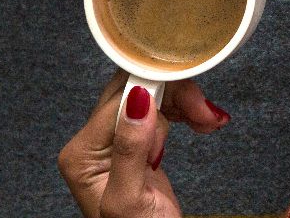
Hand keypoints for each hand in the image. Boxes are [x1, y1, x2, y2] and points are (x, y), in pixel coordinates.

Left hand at [58, 72, 231, 217]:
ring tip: (207, 121)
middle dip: (176, 96)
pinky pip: (160, 110)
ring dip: (185, 103)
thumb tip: (137, 100)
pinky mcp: (136, 143)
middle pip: (135, 90)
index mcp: (82, 153)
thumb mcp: (131, 198)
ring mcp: (114, 142)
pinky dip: (184, 111)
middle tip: (204, 114)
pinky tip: (200, 122)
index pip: (119, 100)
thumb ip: (130, 149)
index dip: (159, 93)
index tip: (193, 101)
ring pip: (152, 95)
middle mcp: (92, 143)